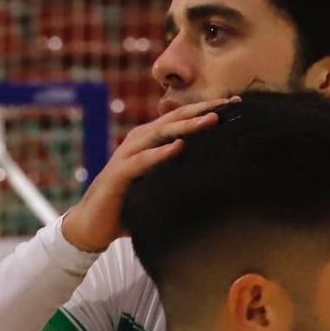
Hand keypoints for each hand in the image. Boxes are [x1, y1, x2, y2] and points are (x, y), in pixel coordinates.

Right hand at [59, 98, 237, 253]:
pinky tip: (179, 147)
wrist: (93, 226)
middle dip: (203, 110)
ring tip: (210, 120)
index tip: (236, 105)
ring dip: (186, 126)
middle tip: (231, 104)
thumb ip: (181, 176)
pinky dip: (161, 153)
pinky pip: (142, 161)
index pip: (182, 120)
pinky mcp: (119, 174)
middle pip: (174, 119)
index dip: (206, 111)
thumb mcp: (161, 186)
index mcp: (150, 141)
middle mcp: (139, 141)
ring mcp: (128, 155)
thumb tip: (216, 181)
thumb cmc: (131, 206)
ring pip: (160, 134)